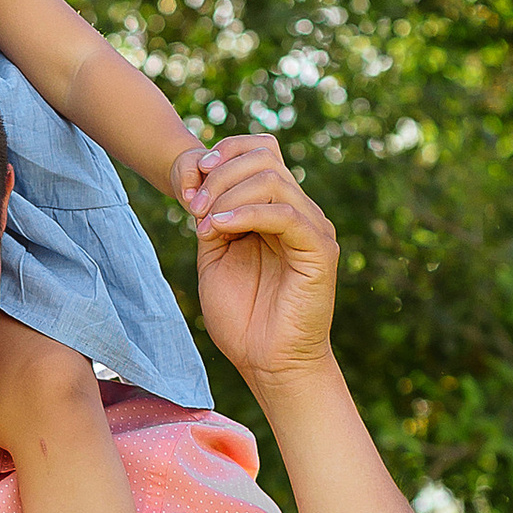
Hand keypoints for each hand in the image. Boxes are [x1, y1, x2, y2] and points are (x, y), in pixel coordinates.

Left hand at [185, 136, 341, 391]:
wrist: (268, 361)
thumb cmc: (242, 316)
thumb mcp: (215, 257)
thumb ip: (213, 219)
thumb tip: (201, 186)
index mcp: (276, 210)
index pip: (262, 152)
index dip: (228, 151)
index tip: (194, 174)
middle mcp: (299, 213)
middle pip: (266, 158)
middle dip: (221, 173)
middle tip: (193, 205)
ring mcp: (312, 229)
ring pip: (274, 180)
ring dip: (229, 193)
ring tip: (204, 221)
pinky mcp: (319, 250)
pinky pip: (285, 214)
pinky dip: (247, 213)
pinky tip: (220, 227)